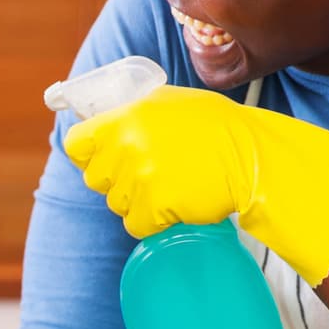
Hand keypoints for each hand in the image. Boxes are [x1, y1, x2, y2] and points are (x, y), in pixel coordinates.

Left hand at [64, 84, 328, 286]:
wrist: (251, 156)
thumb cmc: (214, 128)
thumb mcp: (168, 103)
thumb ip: (131, 115)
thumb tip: (102, 124)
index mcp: (126, 118)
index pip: (77, 144)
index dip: (87, 154)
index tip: (100, 158)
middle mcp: (127, 147)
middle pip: (95, 179)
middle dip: (117, 180)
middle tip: (149, 171)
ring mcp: (140, 178)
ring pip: (117, 204)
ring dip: (138, 200)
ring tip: (170, 183)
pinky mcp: (154, 207)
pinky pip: (137, 225)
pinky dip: (153, 221)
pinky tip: (176, 203)